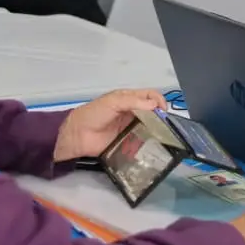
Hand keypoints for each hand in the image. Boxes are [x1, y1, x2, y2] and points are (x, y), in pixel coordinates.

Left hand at [53, 89, 167, 161]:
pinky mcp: (127, 143)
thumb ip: (133, 102)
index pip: (149, 96)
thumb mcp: (113, 102)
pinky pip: (141, 143)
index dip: (159, 101)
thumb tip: (155, 106)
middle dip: (161, 118)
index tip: (164, 111)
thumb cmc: (95, 113)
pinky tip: (153, 148)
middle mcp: (132, 113)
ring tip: (163, 139)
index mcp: (129, 99)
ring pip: (149, 128)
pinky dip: (147, 145)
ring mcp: (130, 128)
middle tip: (166, 127)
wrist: (78, 134)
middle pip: (152, 113)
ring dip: (156, 132)